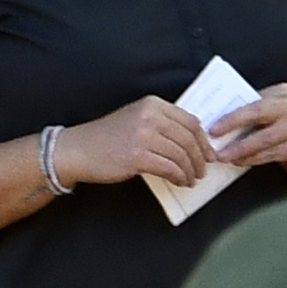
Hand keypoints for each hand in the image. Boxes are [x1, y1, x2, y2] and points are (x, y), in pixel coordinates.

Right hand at [54, 98, 218, 192]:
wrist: (76, 149)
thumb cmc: (107, 138)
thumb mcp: (137, 119)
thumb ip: (163, 124)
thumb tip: (194, 141)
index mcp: (152, 104)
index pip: (191, 122)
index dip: (204, 141)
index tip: (209, 154)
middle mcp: (149, 116)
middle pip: (189, 139)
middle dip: (200, 159)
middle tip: (203, 171)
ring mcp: (143, 135)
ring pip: (182, 155)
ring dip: (190, 171)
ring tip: (190, 179)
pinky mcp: (137, 156)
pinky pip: (170, 168)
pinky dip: (179, 177)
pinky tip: (179, 182)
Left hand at [208, 85, 286, 187]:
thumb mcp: (274, 117)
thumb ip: (254, 115)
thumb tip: (216, 121)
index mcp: (284, 93)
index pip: (253, 100)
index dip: (231, 113)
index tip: (211, 124)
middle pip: (258, 112)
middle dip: (233, 123)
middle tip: (213, 136)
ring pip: (265, 136)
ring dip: (241, 148)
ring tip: (224, 156)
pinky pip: (275, 151)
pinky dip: (256, 158)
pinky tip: (242, 162)